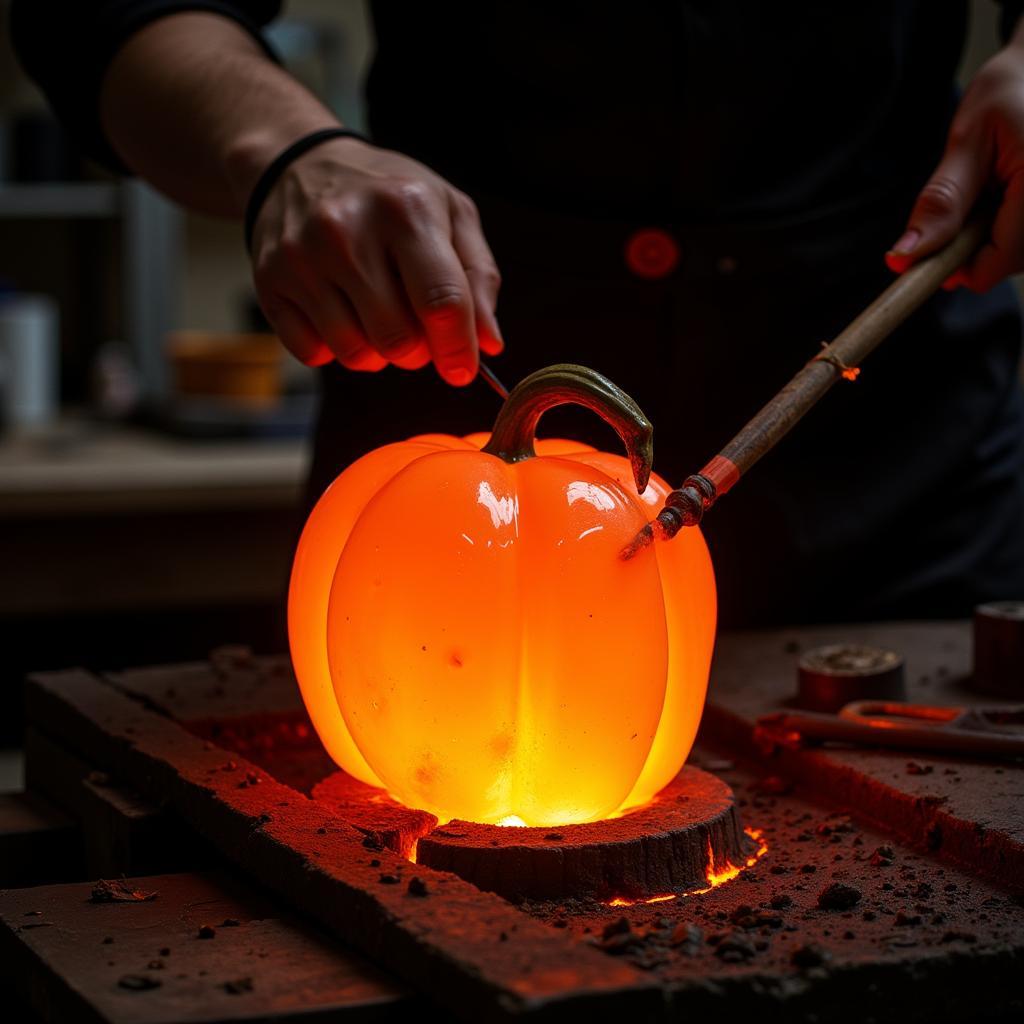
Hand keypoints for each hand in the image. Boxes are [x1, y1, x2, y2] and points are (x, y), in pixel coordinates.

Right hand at [250, 136, 502, 383]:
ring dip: (377, 353)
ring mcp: (303, 258)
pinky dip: (333, 348)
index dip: (458, 348)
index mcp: (405, 209)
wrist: (296, 161)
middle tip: (415, 327)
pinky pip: (313, 353)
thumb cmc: (388, 194)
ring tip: (377, 316)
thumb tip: (488, 343)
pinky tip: (339, 313)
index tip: (463, 369)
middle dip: (417, 350)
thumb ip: (477, 275)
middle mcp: (348, 231)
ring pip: (356, 354)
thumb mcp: (448, 211)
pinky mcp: (270, 281)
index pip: (441, 302)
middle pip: (399, 340)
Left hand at [887, 29, 1023, 290]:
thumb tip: (905, 257)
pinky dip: (1004, 224)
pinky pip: (1023, 238)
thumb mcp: (969, 138)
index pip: (992, 268)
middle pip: (1004, 264)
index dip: (952, 268)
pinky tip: (1002, 193)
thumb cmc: (1011, 88)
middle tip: (968, 195)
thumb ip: (942, 202)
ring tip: (990, 186)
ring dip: (989, 234)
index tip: (923, 251)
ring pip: (1015, 254)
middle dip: (971, 246)